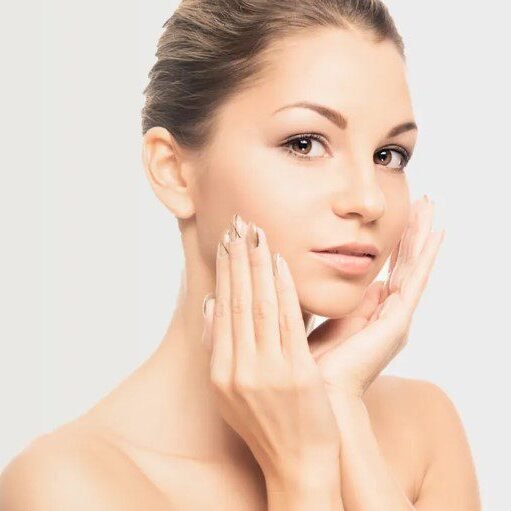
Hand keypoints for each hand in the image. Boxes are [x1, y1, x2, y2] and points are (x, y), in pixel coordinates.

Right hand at [201, 214, 340, 480]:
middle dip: (237, 259)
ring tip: (255, 233)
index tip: (225, 244)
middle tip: (238, 224)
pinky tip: (281, 264)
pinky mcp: (298, 375)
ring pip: (260, 306)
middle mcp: (238, 370)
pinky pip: (289, 322)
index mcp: (220, 373)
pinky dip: (284, 289)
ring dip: (257, 266)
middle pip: (237, 302)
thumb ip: (217, 348)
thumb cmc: (266, 427)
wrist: (297, 466)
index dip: (224, 274)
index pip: (222, 310)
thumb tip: (211, 305)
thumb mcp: (229, 394)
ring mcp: (267, 373)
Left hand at [310, 195, 445, 399]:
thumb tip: (322, 275)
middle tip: (422, 202)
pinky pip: (415, 279)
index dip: (393, 244)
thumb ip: (325, 298)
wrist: (319, 392)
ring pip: (412, 266)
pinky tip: (436, 233)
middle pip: (404, 264)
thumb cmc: (316, 362)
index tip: (394, 218)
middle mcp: (388, 314)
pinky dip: (426, 255)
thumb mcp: (320, 318)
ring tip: (430, 205)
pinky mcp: (398, 320)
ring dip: (422, 235)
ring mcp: (396, 317)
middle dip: (411, 232)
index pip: (387, 270)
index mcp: (372, 314)